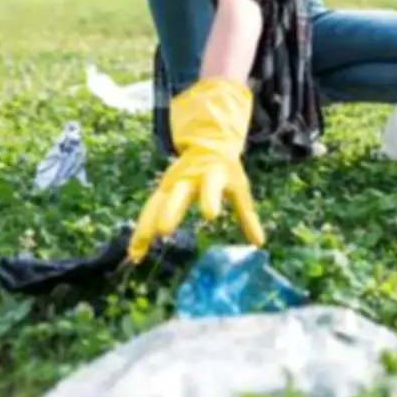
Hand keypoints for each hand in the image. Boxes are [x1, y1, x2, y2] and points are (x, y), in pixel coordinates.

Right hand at [127, 77, 264, 262]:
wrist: (208, 145)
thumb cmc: (226, 172)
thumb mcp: (240, 188)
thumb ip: (247, 216)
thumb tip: (259, 244)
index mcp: (213, 174)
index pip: (212, 185)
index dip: (211, 198)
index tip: (211, 215)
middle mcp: (189, 177)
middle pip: (178, 194)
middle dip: (170, 211)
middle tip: (164, 231)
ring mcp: (172, 183)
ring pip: (157, 204)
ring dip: (146, 226)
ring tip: (139, 251)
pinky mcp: (162, 190)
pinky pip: (149, 210)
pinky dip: (142, 230)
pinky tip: (136, 251)